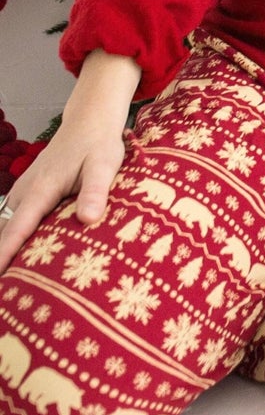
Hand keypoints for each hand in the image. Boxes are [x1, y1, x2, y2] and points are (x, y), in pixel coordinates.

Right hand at [0, 50, 137, 274]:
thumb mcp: (105, 164)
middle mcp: (25, 193)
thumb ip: (96, 191)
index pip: (16, 231)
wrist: (89, 122)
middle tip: (8, 292)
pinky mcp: (27, 194)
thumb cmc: (99, 144)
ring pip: (7, 228)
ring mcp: (23, 193)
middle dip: (3, 258)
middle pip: (5, 233)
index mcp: (41, 190)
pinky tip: (23, 259)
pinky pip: (14, 221)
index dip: (4, 256)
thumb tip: (88, 219)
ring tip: (12, 282)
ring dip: (8, 249)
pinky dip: (13, 238)